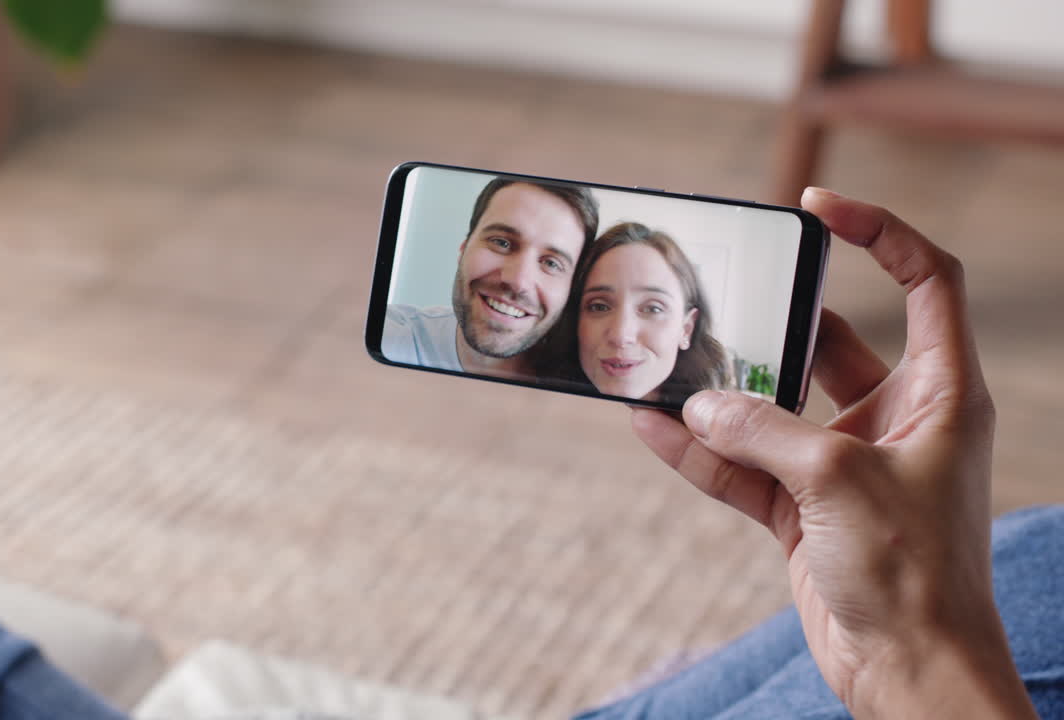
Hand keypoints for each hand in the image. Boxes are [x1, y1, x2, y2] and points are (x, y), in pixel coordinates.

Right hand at [631, 189, 1036, 717]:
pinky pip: (741, 464)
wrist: (909, 670)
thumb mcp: (839, 481)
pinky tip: (650, 426)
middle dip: (771, 323)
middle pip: (828, 340)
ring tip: (665, 363)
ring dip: (721, 394)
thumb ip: (762, 431)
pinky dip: (698, 449)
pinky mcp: (801, 507)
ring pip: (772, 407)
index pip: (923, 281)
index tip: (817, 208)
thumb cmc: (915, 572)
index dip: (880, 232)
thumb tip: (696, 403)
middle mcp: (892, 416)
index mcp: (938, 391)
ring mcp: (841, 463)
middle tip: (719, 295)